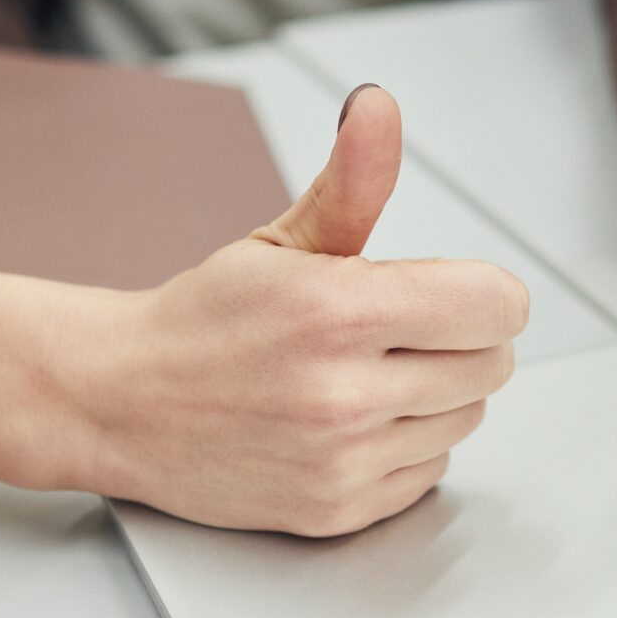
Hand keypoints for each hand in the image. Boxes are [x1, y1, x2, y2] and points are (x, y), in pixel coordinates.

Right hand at [87, 85, 528, 535]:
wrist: (119, 403)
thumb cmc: (203, 320)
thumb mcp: (281, 240)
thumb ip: (352, 179)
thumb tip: (378, 108)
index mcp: (340, 312)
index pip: (497, 307)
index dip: (484, 294)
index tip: (452, 292)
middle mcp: (345, 394)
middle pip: (493, 365)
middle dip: (460, 342)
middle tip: (399, 333)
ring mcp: (342, 460)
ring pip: (466, 420)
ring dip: (435, 396)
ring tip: (365, 376)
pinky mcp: (337, 509)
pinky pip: (429, 472)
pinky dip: (405, 447)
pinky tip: (351, 423)